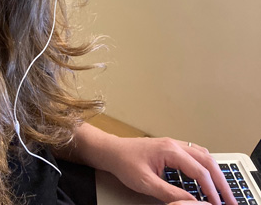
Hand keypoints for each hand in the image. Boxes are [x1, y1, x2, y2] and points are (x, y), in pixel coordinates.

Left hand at [106, 136, 236, 204]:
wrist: (112, 151)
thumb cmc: (125, 163)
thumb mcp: (146, 183)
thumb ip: (170, 193)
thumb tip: (191, 201)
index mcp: (170, 150)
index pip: (199, 170)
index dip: (211, 189)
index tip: (218, 204)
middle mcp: (175, 144)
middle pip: (207, 160)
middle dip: (220, 180)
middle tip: (229, 198)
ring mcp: (174, 144)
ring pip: (203, 155)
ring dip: (215, 172)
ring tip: (222, 190)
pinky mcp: (171, 148)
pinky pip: (195, 154)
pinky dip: (206, 166)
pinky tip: (208, 176)